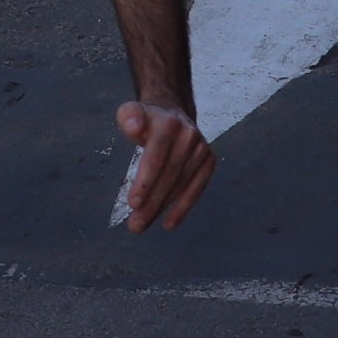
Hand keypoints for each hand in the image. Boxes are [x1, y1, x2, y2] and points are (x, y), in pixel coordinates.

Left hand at [114, 100, 213, 231]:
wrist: (172, 113)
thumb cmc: (147, 121)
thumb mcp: (131, 113)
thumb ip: (128, 117)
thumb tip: (132, 126)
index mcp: (168, 123)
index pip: (156, 156)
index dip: (145, 181)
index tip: (133, 203)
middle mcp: (188, 134)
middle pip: (168, 175)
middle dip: (151, 202)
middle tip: (135, 224)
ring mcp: (201, 148)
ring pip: (180, 185)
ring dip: (161, 208)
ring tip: (142, 224)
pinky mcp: (208, 160)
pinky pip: (196, 188)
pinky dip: (183, 208)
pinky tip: (169, 223)